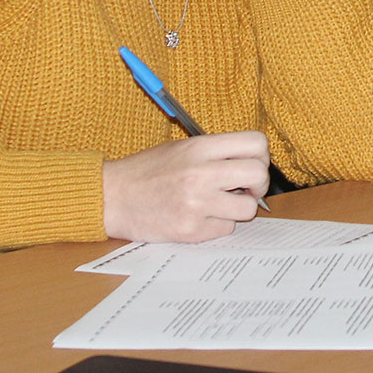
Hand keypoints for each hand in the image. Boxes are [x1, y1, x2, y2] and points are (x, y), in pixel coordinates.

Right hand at [100, 131, 270, 241]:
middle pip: (259, 174)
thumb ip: (216, 152)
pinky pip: (227, 229)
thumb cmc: (147, 171)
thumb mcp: (181, 148)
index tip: (251, 164)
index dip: (260, 155)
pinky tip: (201, 217)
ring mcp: (197, 204)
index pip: (256, 143)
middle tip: (246, 188)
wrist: (112, 197)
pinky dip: (219, 225)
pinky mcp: (191, 230)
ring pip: (248, 208)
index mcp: (200, 148)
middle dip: (258, 184)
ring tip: (220, 204)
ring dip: (240, 208)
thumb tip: (253, 162)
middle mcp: (201, 173)